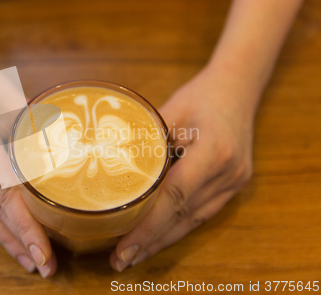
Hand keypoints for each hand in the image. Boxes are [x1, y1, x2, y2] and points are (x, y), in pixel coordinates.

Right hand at [0, 54, 55, 277]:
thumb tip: (66, 161)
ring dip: (6, 240)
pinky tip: (9, 237)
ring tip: (30, 261)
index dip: (25, 227)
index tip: (45, 252)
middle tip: (45, 267)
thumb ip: (34, 131)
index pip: (4, 195)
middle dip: (19, 242)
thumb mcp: (12, 98)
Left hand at [110, 67, 254, 271]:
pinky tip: (159, 238)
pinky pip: (203, 212)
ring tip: (134, 255)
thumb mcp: (172, 109)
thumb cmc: (202, 94)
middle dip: (151, 241)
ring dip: (164, 240)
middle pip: (184, 216)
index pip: (175, 197)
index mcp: (213, 152)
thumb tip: (108, 160)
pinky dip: (179, 227)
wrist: (239, 87)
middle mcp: (228, 173)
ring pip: (194, 220)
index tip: (125, 245)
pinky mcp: (234, 184)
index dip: (148, 225)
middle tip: (121, 260)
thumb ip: (145, 137)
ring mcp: (235, 181)